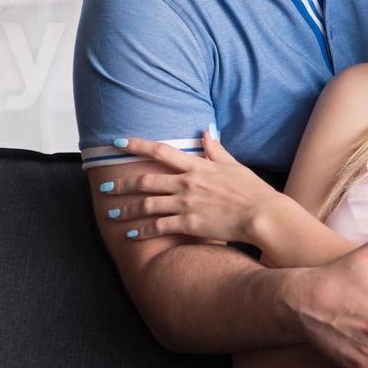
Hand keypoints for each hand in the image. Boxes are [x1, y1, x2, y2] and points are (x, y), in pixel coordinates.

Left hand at [98, 129, 279, 246]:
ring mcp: (186, 204)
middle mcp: (186, 183)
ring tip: (111, 215)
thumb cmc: (252, 191)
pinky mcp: (188, 224)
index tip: (118, 142)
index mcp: (197, 166)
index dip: (137, 145)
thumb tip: (207, 131)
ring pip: (146, 205)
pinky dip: (142, 232)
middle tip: (105, 188)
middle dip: (122, 185)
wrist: (262, 215)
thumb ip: (216, 150)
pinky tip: (131, 235)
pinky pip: (158, 228)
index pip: (160, 151)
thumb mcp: (234, 166)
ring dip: (126, 210)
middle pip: (145, 181)